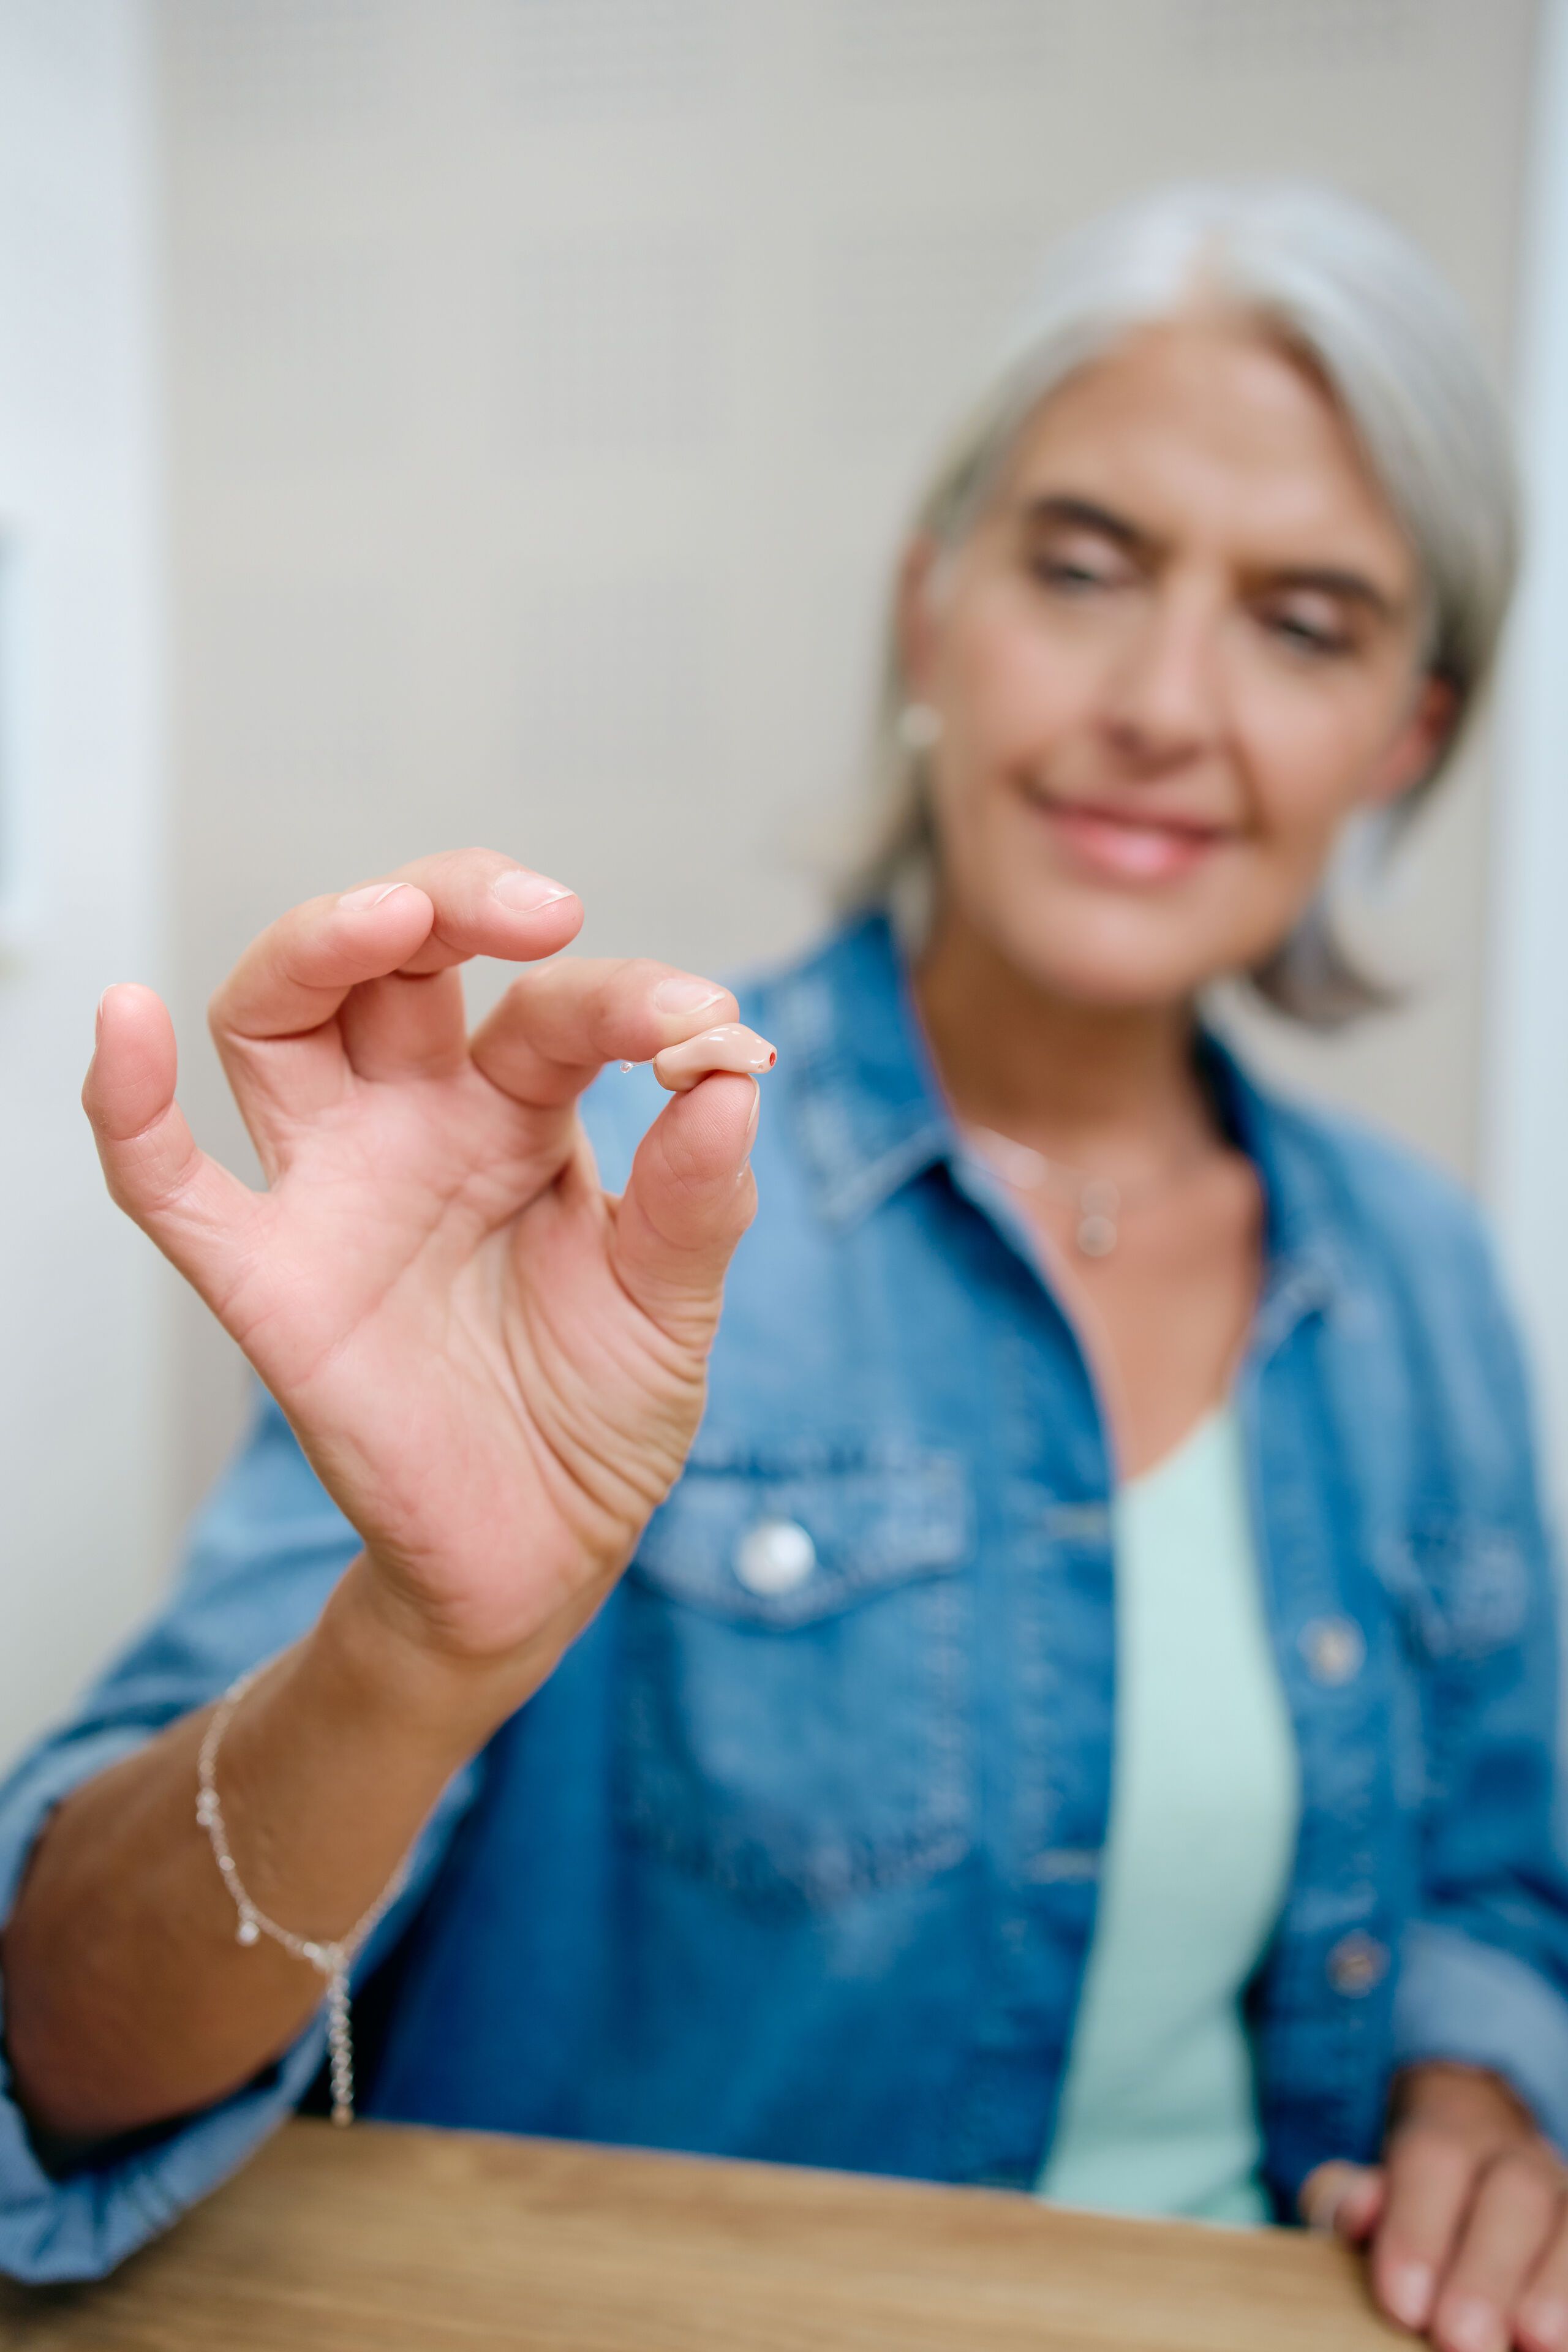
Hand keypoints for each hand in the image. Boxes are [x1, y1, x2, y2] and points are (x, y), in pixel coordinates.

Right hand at [82, 849, 773, 1714]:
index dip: (630, 1000)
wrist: (543, 1553)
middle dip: (455, 902)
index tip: (706, 1030)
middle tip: (540, 911)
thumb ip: (699, 1198)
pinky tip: (128, 1020)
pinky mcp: (266, 1281)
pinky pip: (167, 1183)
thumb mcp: (673, 1306)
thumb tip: (735, 1074)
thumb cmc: (600, 1409)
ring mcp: (334, 1189)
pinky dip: (128, 1104)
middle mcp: (418, 1122)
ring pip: (279, 1022)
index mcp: (524, 1111)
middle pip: (394, 961)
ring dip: (318, 948)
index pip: (555, 1008)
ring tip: (390, 915)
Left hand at [1302, 2064, 1567, 2349]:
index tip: (1402, 2306)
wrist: (1482, 2166)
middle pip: (1515, 2192)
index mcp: (1451, 2131)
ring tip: (1531, 2341)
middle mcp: (1516, 2157)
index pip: (1435, 2158)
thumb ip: (1351, 2199)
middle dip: (1488, 2270)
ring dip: (1553, 2286)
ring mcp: (1562, 2193)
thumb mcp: (1372, 2192)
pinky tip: (1559, 2338)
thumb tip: (1353, 2213)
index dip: (1418, 2230)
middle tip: (1459, 2339)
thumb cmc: (1413, 2202)